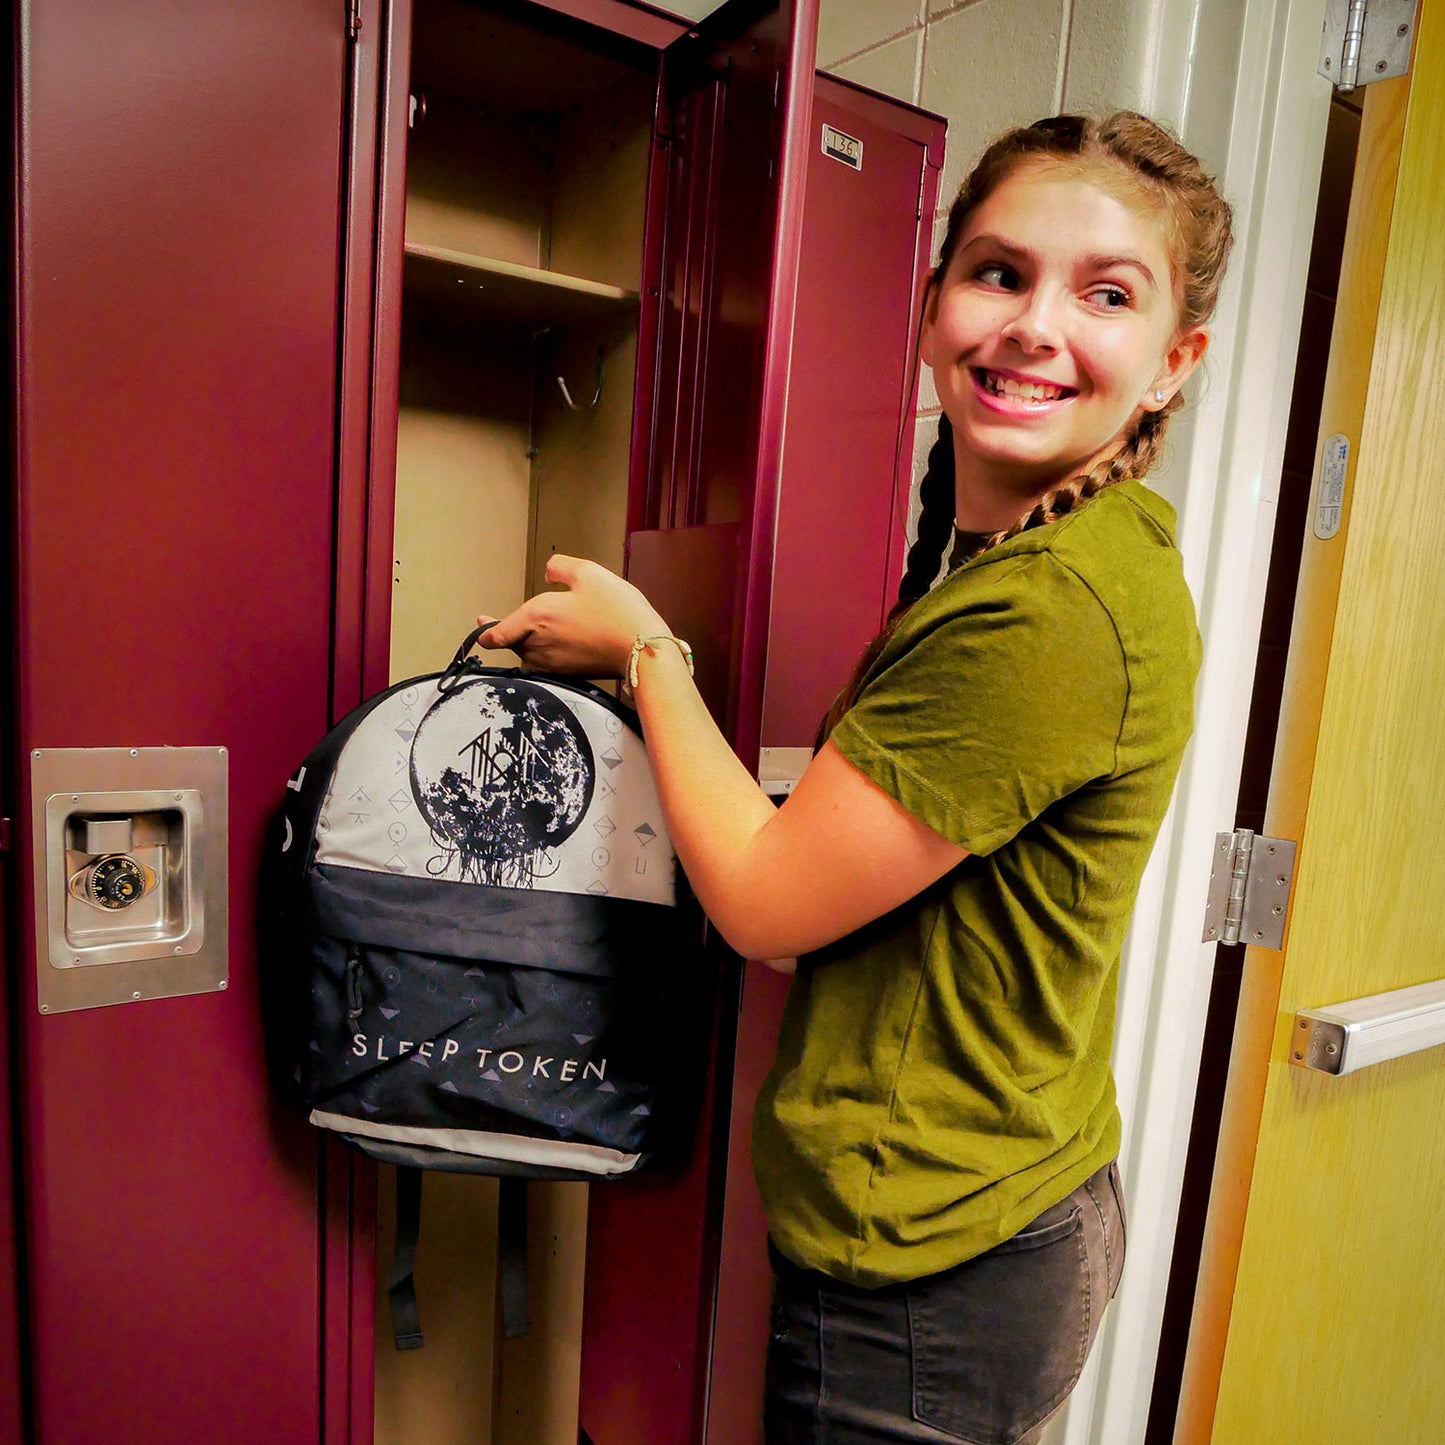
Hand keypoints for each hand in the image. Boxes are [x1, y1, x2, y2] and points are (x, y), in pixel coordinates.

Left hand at [477, 554, 667, 677]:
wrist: (641, 649)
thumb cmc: (616, 609)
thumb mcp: (589, 573)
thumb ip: (561, 567)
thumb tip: (548, 572)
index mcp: (535, 616)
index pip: (496, 633)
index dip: (485, 632)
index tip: (480, 626)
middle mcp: (537, 643)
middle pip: (512, 643)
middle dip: (510, 633)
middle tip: (506, 623)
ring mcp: (552, 663)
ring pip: (529, 654)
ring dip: (528, 644)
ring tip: (539, 631)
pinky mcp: (567, 674)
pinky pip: (546, 664)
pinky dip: (547, 654)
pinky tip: (562, 644)